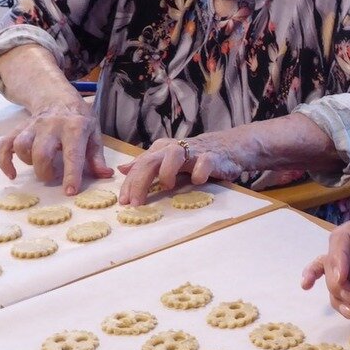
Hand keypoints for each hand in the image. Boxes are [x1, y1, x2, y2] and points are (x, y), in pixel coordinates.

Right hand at [0, 100, 112, 194]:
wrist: (58, 98)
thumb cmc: (79, 120)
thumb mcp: (94, 134)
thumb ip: (97, 156)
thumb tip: (105, 175)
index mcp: (75, 128)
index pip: (73, 154)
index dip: (71, 174)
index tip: (70, 192)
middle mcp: (51, 126)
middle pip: (41, 152)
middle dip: (45, 172)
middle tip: (53, 177)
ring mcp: (33, 126)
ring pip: (21, 146)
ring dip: (28, 162)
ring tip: (40, 166)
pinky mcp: (19, 128)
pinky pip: (4, 145)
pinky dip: (4, 161)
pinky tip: (12, 174)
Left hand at [118, 133, 245, 204]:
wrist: (228, 146)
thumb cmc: (194, 156)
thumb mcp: (166, 159)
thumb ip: (146, 164)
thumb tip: (122, 169)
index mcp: (161, 150)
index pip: (140, 165)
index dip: (130, 183)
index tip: (124, 201)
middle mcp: (174, 149)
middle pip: (151, 161)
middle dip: (140, 182)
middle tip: (135, 203)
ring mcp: (193, 152)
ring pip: (173, 155)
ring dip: (166, 172)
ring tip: (167, 187)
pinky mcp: (212, 157)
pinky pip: (203, 163)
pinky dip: (198, 173)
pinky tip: (197, 181)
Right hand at [300, 206, 349, 318]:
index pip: (342, 238)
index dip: (337, 260)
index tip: (340, 280)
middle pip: (333, 258)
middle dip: (338, 283)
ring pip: (334, 269)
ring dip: (336, 291)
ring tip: (349, 311)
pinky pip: (336, 270)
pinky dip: (321, 279)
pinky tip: (306, 286)